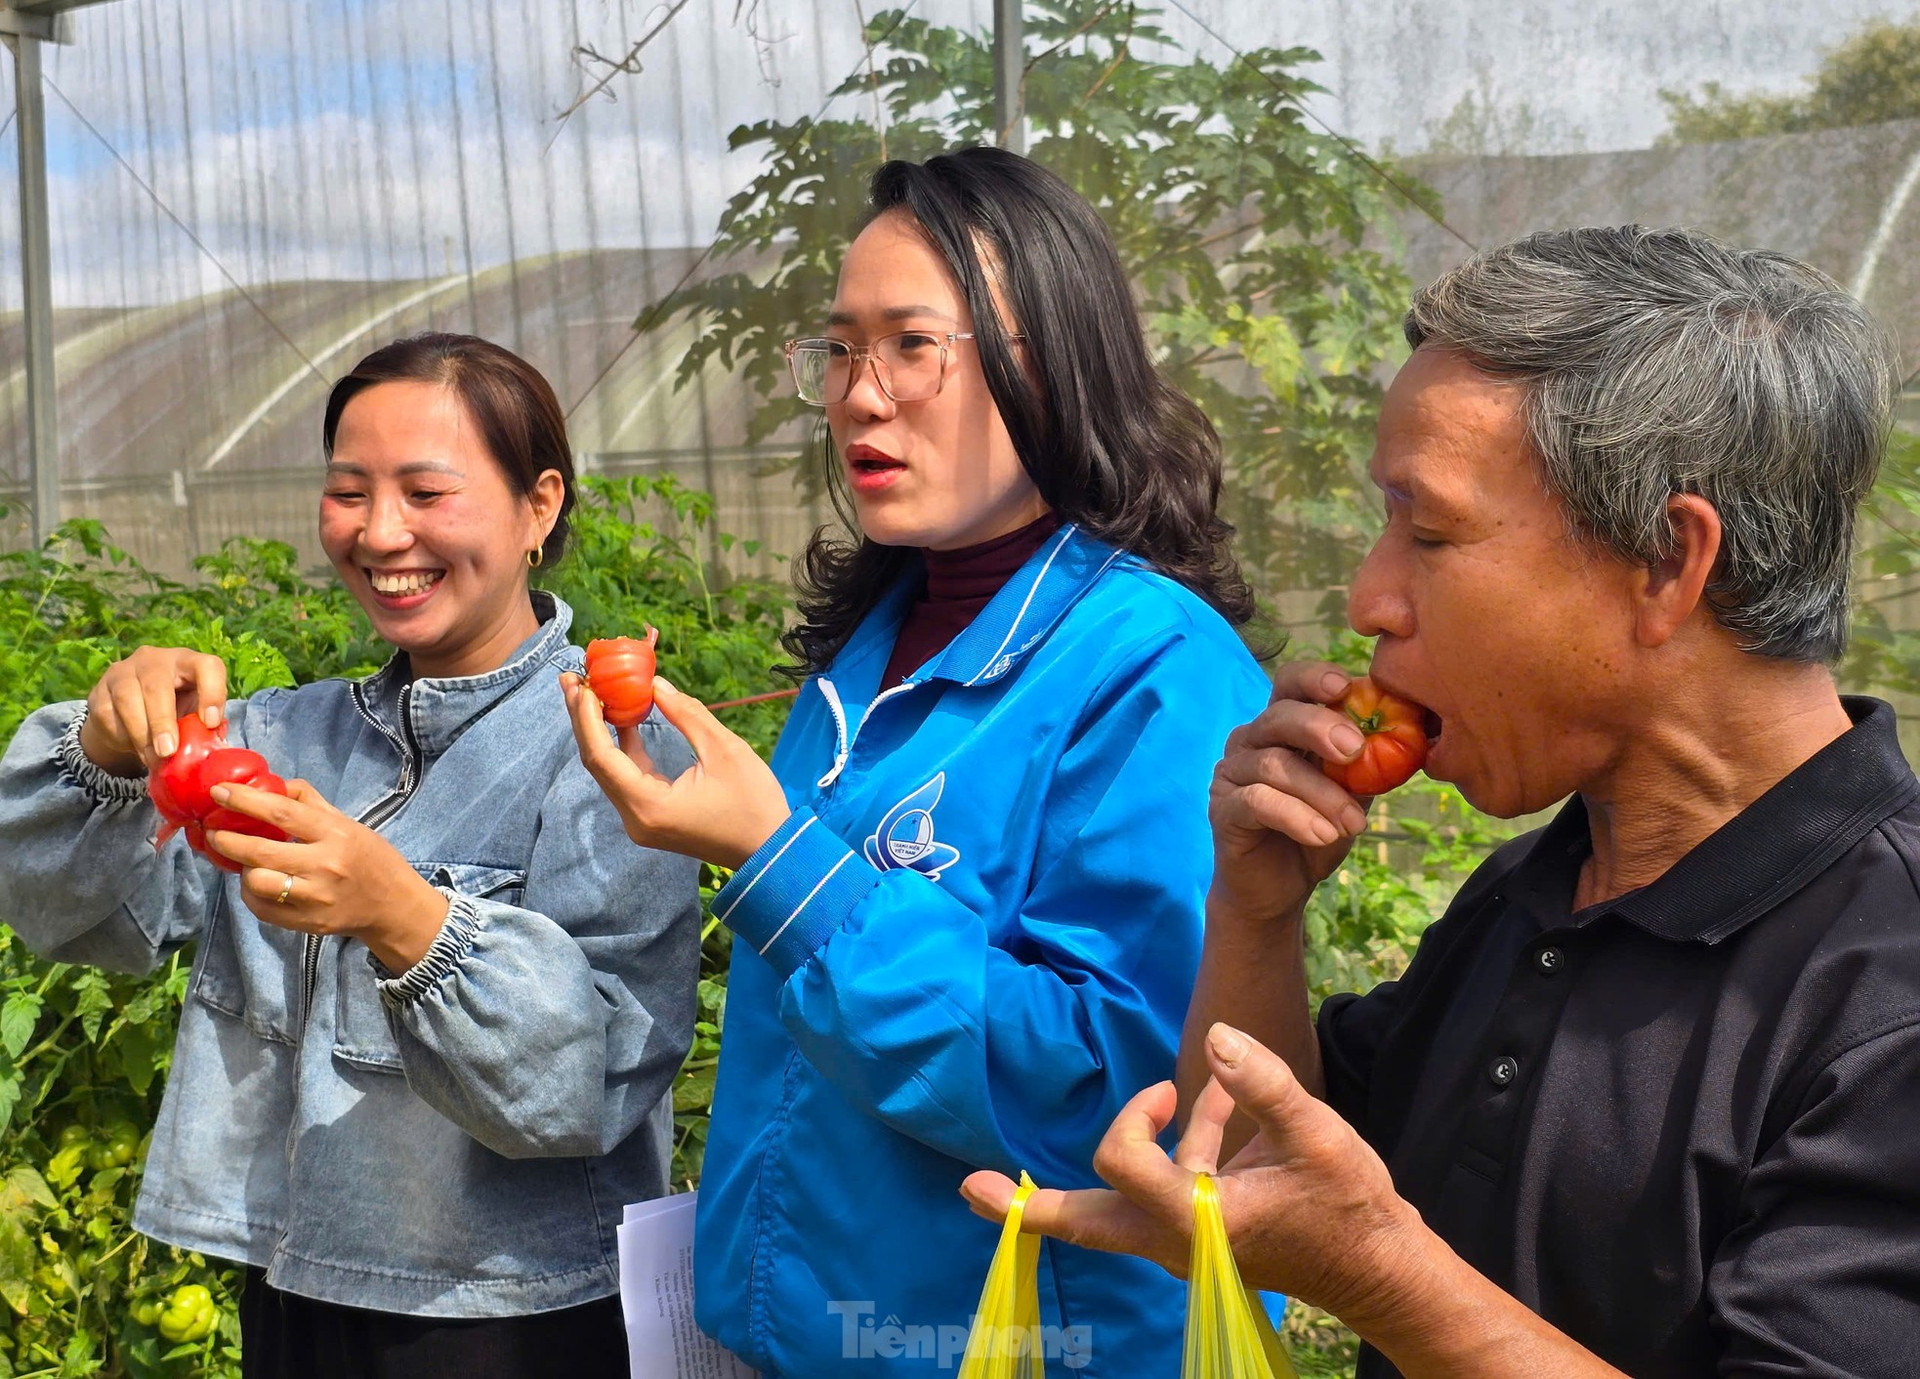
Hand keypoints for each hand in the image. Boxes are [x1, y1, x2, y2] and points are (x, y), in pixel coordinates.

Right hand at [78, 647, 227, 775]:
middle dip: (162, 722)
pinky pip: (106, 714)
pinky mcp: (99, 689)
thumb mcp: (194, 714)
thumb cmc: (177, 711)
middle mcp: (155, 659)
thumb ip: (204, 727)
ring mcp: (123, 671)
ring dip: (141, 734)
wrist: (133, 713)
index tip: (210, 723)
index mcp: (189, 662)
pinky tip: (133, 747)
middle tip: (168, 752)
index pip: (206, 666)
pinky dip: (121, 736)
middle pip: (156, 685)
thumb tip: (213, 749)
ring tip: (153, 759)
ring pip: (127, 699)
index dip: (212, 693)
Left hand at [203, 779, 449, 973]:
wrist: (392, 906)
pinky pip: (261, 908)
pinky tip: (255, 883)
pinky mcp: (306, 923)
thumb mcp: (348, 823)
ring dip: (241, 869)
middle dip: (226, 839)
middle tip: (212, 831)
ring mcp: (315, 898)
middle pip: (260, 851)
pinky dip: (250, 893)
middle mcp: (325, 866)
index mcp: (336, 834)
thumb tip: (271, 783)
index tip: (218, 792)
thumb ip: (309, 802)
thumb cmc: (369, 857)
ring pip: (256, 882)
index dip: (244, 800)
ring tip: (242, 862)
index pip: (282, 812)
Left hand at [561, 673, 790, 869]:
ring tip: (588, 690)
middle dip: (583, 718)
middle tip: (570, 678)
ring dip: (599, 730)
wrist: (770, 850)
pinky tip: (621, 716)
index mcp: (649, 805)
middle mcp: (636, 818)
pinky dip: (622, 746)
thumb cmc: (754, 803)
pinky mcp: (652, 816)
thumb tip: (655, 684)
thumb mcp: (725, 750)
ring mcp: (642, 820)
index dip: (588, 717)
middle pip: (597, 763)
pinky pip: (627, 777)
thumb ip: (686, 714)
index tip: (581, 682)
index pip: (602, 757)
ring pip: (609, 769)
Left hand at [960, 1023, 1422, 1327]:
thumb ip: (1261, 1084)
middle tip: (970, 1189)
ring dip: (1123, 1155)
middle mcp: (1180, 1241)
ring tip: (1138, 1107)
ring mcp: (1189, 1246)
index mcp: (1200, 1220)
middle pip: (1086, 1225)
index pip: (1125, 1165)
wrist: (1383, 1271)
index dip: (1133, 1119)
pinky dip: (1185, 1149)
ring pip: (1119, 1210)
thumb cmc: (1350, 1207)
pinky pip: (1169, 1191)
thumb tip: (1216, 1035)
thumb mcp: (1315, 1134)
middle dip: (1026, 1208)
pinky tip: (1225, 1106)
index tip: (1165, 1092)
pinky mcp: (1205, 1238)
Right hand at [1209, 661, 1372, 923]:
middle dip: (1319, 726)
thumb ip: (1368, 763)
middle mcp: (1250, 740)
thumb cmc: (1316, 831)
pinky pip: (1257, 801)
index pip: (1289, 683)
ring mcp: (1231, 773)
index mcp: (1281, 726)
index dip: (1313, 677)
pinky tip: (1323, 835)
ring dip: (1321, 793)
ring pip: (1274, 764)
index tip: (1346, 685)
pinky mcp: (1222, 809)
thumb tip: (1409, 736)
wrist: (1278, 890)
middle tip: (1355, 749)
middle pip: (1279, 715)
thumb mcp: (1351, 794)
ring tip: (1354, 824)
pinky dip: (1296, 816)